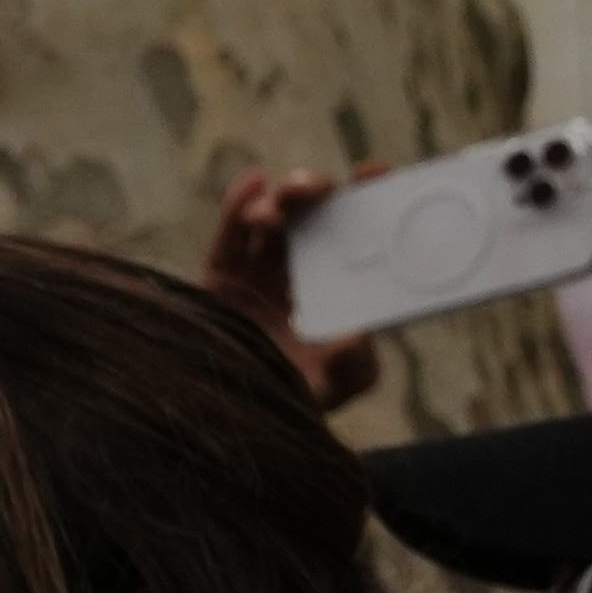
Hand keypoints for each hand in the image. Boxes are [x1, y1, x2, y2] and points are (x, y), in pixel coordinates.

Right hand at [203, 167, 382, 402]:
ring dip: (275, 202)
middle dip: (312, 191)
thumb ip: (356, 365)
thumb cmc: (296, 397)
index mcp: (333, 283)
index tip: (375, 173)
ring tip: (276, 210)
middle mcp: (296, 268)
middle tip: (314, 190)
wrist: (236, 419)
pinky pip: (226, 237)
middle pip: (307, 215)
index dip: (364, 197)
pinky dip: (236, 206)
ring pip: (267, 219)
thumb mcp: (340, 385)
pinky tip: (251, 185)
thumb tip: (357, 337)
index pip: (353, 230)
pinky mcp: (216, 279)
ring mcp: (255, 271)